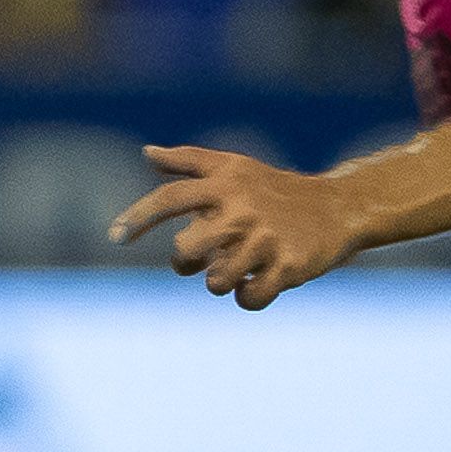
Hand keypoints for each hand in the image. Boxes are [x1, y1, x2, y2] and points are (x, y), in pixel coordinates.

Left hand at [109, 144, 360, 307]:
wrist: (336, 207)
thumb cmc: (273, 189)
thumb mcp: (234, 167)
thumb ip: (189, 162)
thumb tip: (146, 153)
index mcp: (224, 184)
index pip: (169, 198)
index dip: (138, 217)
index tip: (114, 238)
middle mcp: (242, 210)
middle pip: (185, 249)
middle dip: (187, 260)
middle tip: (206, 255)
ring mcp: (266, 239)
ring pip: (215, 280)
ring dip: (218, 281)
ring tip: (235, 269)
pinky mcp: (289, 266)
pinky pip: (249, 297)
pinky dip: (246, 297)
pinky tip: (256, 283)